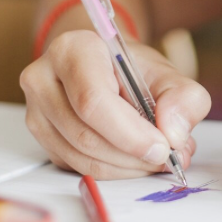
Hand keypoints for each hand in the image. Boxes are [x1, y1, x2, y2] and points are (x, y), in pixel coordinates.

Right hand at [20, 30, 210, 178]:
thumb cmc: (132, 70)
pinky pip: (78, 167)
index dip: (130, 133)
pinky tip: (135, 158)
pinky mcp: (42, 139)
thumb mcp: (167, 74)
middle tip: (168, 157)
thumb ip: (184, 98)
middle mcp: (44, 78)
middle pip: (86, 135)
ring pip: (81, 157)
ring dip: (126, 167)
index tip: (163, 147)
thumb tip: (174, 133)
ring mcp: (37, 111)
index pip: (93, 101)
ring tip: (156, 156)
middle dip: (133, 155)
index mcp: (72, 50)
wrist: (106, 69)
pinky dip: (114, 171)